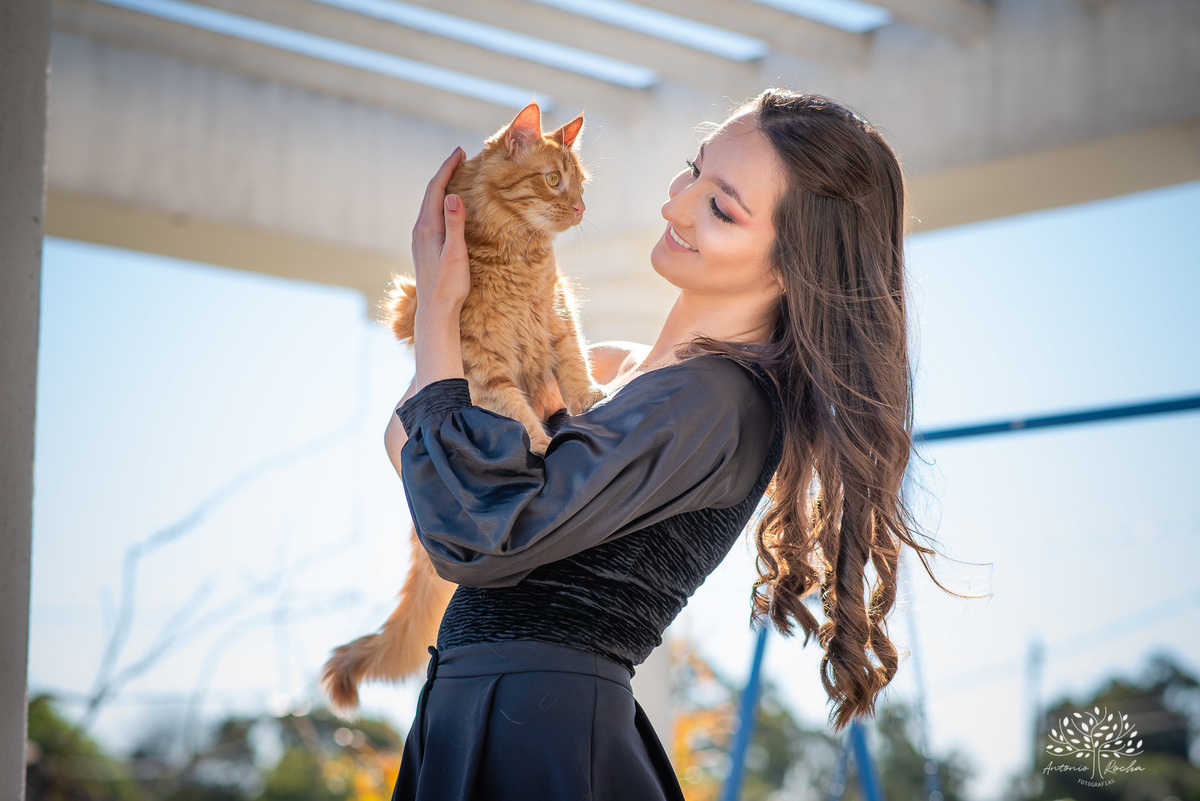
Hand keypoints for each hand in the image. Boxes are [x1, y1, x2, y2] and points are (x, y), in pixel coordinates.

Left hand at [411, 147, 469, 309]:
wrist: (435, 309)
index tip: (459, 152)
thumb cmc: (449, 284)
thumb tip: (452, 195)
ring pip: (430, 204)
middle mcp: (420, 229)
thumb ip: (454, 223)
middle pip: (431, 193)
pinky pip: (431, 215)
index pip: (436, 189)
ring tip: (456, 176)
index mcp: (428, 227)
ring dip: (442, 187)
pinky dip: (440, 202)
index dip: (447, 168)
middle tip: (460, 157)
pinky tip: (448, 206)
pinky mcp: (424, 246)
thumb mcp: (456, 253)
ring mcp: (420, 238)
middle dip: (445, 173)